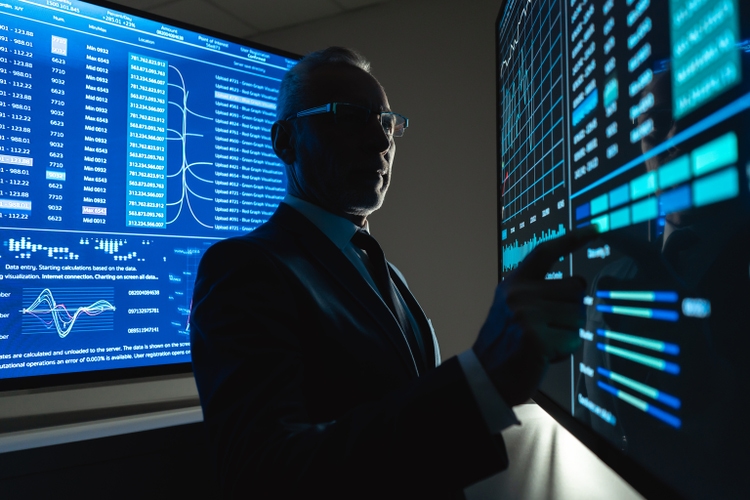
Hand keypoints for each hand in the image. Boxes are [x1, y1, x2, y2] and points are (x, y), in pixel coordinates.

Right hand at [473, 226, 598, 405]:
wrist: (485, 375)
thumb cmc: (506, 344)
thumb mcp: (513, 307)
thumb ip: (537, 292)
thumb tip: (577, 286)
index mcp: (514, 283)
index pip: (545, 252)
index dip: (572, 239)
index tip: (596, 228)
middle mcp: (519, 294)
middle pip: (574, 289)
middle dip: (570, 310)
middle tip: (548, 328)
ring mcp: (526, 314)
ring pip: (577, 314)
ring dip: (568, 332)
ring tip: (544, 342)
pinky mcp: (536, 337)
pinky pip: (572, 338)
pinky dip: (564, 350)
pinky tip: (544, 355)